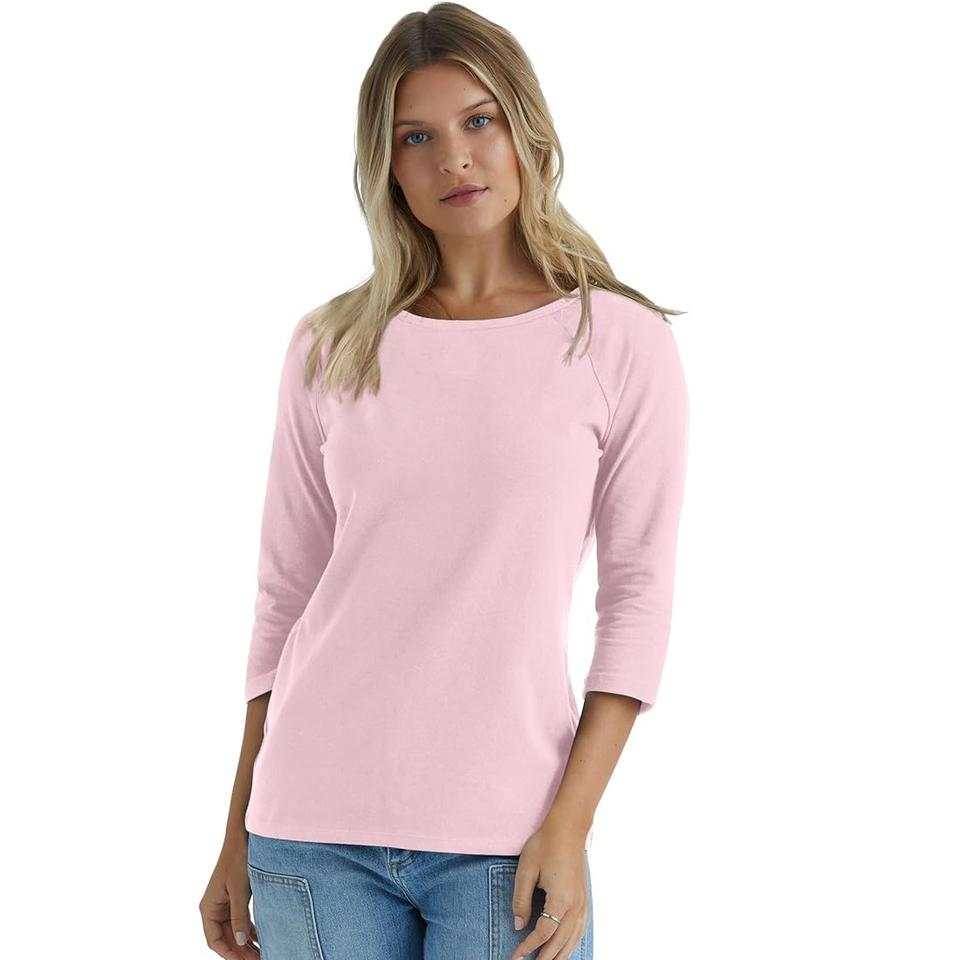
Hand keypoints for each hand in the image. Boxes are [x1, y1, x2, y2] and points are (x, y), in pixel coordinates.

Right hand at [199, 833, 260, 958]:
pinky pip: (240, 920)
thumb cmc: (238, 859)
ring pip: (234, 930)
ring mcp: (225, 903)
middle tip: (259, 958)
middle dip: (240, 951)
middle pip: (225, 938)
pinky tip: (261, 938)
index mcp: (208, 908)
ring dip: (246, 942)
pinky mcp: (235, 897)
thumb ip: (239, 917)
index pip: (214, 941)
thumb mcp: (240, 890)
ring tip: (262, 953)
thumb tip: (241, 943)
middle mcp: (214, 908)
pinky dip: (250, 930)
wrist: (243, 835)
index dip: (229, 954)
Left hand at [510, 820, 589, 959]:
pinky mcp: (584, 898)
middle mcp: (575, 906)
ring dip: (560, 955)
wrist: (568, 828)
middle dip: (544, 958)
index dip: (528, 947)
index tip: (516, 956)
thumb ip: (521, 900)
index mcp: (561, 900)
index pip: (543, 933)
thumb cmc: (545, 845)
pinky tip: (566, 947)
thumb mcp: (526, 870)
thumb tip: (519, 925)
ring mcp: (583, 903)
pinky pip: (581, 929)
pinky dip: (572, 943)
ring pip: (573, 939)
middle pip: (560, 942)